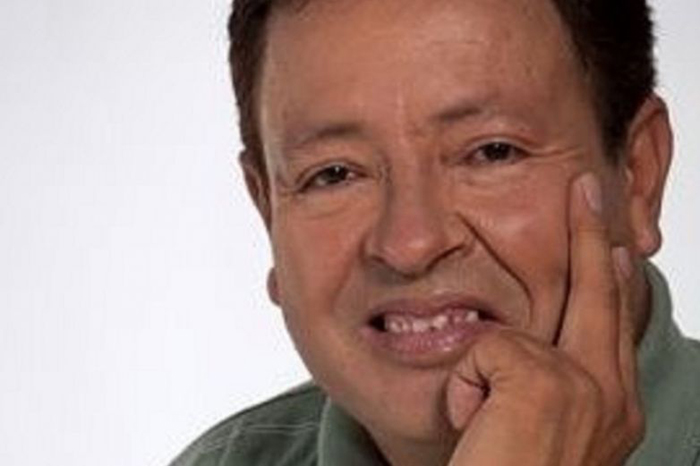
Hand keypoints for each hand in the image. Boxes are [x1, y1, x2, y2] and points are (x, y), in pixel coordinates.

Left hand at [445, 173, 644, 465]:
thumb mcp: (530, 431)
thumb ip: (534, 385)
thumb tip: (513, 340)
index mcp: (610, 406)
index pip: (610, 322)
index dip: (608, 279)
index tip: (608, 244)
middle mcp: (610, 395)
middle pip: (598, 295)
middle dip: (590, 234)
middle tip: (588, 187)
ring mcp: (583, 388)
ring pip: (517, 333)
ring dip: (480, 379)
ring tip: (478, 428)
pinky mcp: (543, 383)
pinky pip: (482, 352)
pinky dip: (462, 390)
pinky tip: (472, 427)